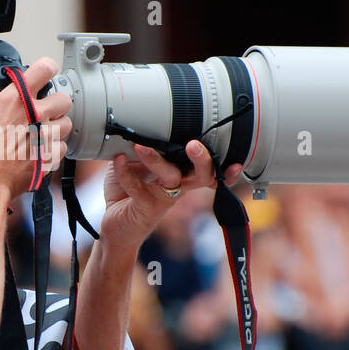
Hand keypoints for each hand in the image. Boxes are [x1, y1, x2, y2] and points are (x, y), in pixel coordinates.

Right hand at [0, 58, 72, 199]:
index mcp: (17, 99)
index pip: (45, 68)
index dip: (47, 67)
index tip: (45, 72)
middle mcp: (36, 114)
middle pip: (64, 98)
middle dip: (55, 102)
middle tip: (43, 108)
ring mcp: (46, 136)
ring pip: (66, 124)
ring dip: (57, 125)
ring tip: (42, 130)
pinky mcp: (49, 156)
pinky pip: (62, 147)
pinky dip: (54, 148)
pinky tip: (39, 149)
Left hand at [99, 140, 242, 250]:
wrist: (113, 225)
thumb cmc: (127, 192)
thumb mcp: (134, 163)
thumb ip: (140, 145)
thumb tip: (139, 124)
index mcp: (181, 175)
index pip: (208, 171)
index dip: (225, 170)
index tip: (235, 162)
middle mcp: (178, 187)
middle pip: (202, 175)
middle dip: (203, 160)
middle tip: (195, 145)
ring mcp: (163, 199)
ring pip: (171, 179)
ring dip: (157, 160)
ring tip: (141, 146)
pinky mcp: (145, 209)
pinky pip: (139, 189)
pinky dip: (126, 173)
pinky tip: (118, 161)